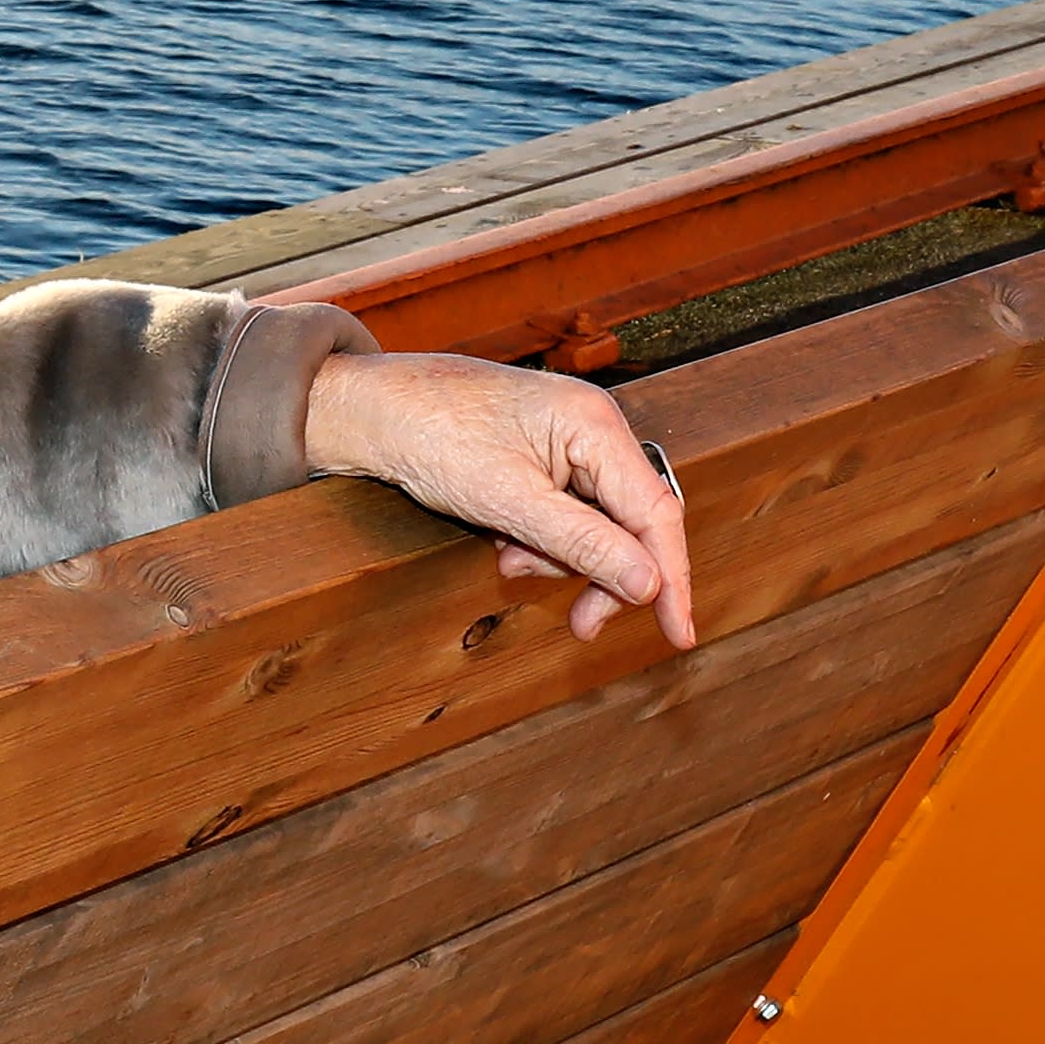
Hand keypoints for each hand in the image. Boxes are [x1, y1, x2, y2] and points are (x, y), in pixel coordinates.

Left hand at [300, 350, 699, 649]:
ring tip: (508, 559)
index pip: (656, 513)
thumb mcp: (508, 503)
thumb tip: (648, 585)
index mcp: (594, 425)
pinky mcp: (539, 455)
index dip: (671, 578)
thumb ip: (582, 544)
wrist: (366, 409)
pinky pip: (563, 513)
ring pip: (594, 525)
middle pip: (630, 523)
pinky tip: (501, 543)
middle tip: (580, 625)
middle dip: (600, 574)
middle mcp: (591, 428)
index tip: (678, 635)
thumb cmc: (431, 436)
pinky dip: (538, 541)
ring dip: (559, 558)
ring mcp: (565, 440)